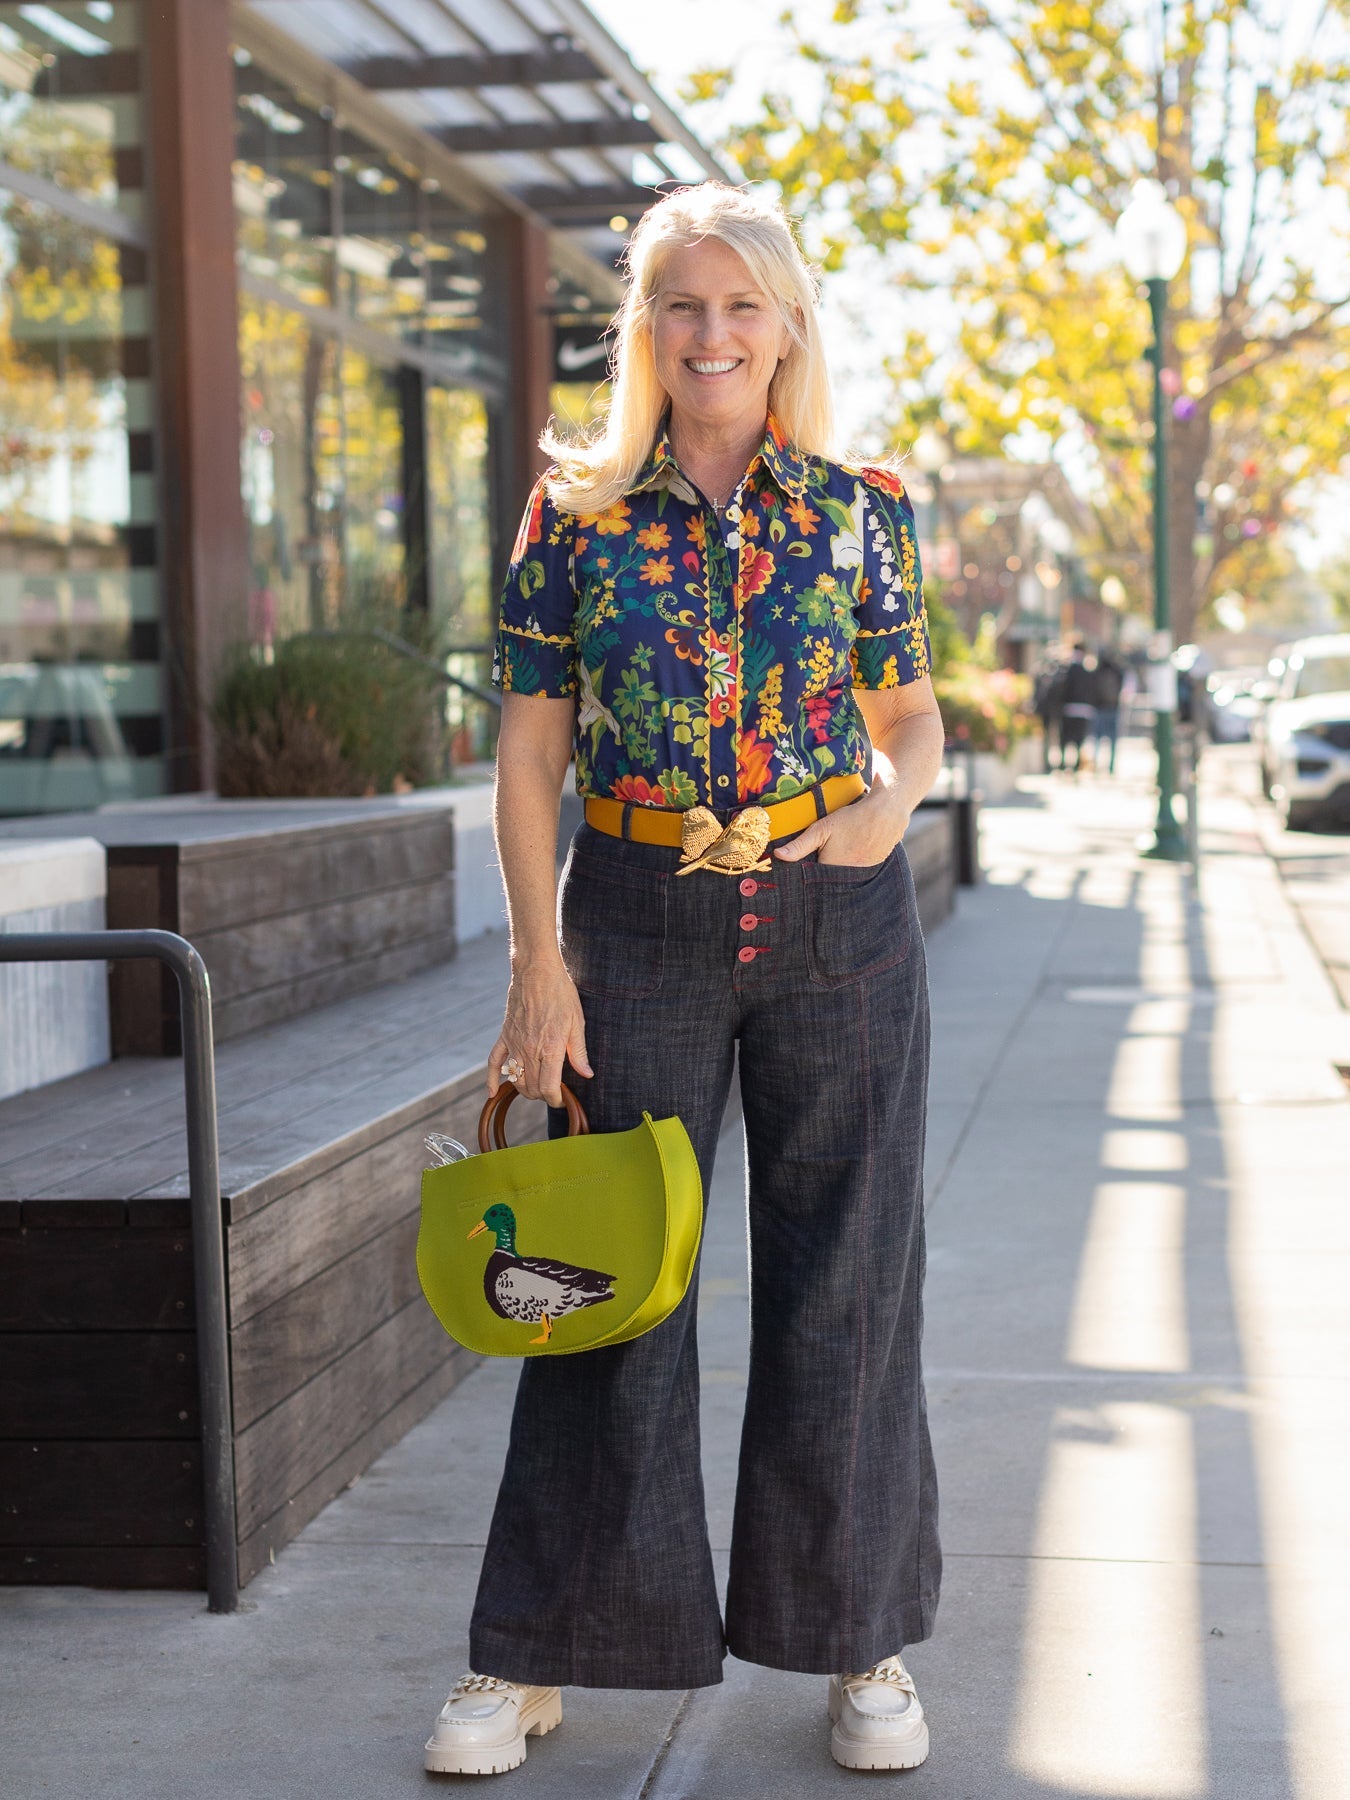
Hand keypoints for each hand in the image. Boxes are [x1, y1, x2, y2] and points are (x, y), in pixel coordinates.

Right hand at [487, 956, 592, 1107]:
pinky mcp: (504, 1036)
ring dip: (524, 1090)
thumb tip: (587, 1074)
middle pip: (531, 1087)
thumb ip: (578, 1052)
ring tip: (535, 1088)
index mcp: (551, 1048)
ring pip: (515, 1079)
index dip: (555, 1099)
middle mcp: (530, 1049)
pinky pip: (494, 1062)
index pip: (548, 1087)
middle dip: (542, 1096)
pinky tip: (492, 1092)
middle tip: (552, 1091)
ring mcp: (515, 1043)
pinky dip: (492, 1079)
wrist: (537, 971)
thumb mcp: (577, 1022)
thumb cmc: (561, 994)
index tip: (560, 1099)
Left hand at [772, 786, 908, 868]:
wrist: (887, 813)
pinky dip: (854, 866)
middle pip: (829, 880)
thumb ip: (800, 845)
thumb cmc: (852, 819)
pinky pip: (859, 873)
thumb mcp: (822, 828)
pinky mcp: (873, 869)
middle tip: (824, 858)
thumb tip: (778, 856)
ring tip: (841, 852)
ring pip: (844, 877)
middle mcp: (847, 877)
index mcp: (831, 870)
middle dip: (823, 873)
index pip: (813, 880)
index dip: (808, 874)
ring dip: (839, 870)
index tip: (804, 868)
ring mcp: (863, 875)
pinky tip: (853, 852)